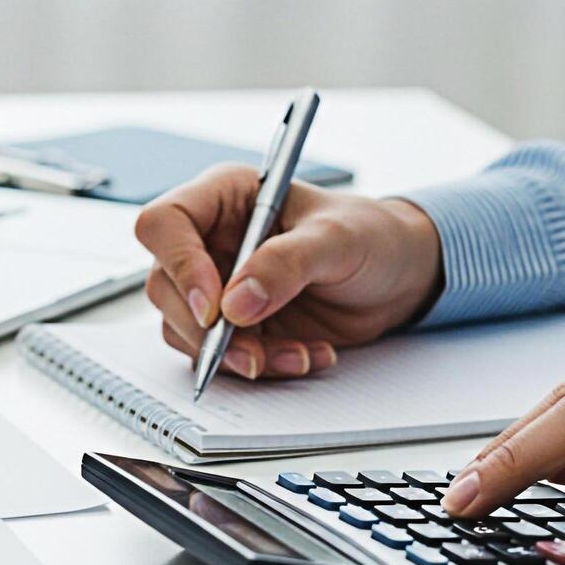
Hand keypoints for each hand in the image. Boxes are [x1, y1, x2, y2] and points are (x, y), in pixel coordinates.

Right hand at [134, 164, 443, 378]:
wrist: (398, 278)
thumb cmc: (371, 236)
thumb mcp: (337, 239)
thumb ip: (287, 264)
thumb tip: (236, 302)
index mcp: (225, 198)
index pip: (166, 223)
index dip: (180, 265)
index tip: (215, 308)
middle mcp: (211, 241)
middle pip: (166, 286)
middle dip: (206, 329)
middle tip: (251, 352)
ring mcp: (219, 287)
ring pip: (186, 330)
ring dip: (236, 355)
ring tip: (296, 354)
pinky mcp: (234, 327)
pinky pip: (220, 356)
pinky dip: (259, 366)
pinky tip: (303, 355)